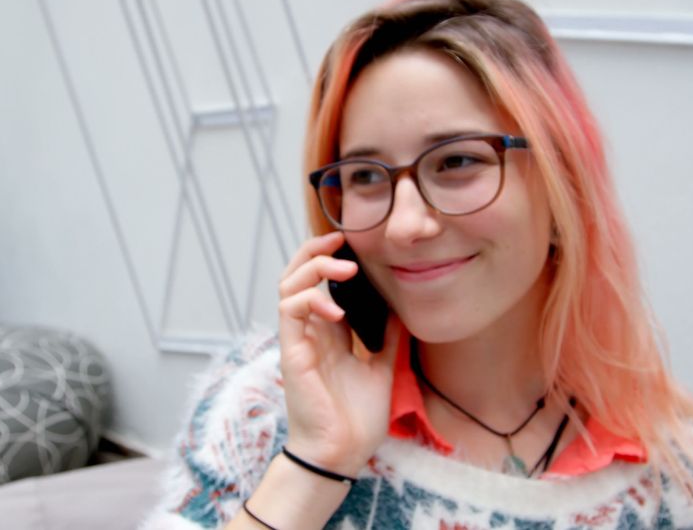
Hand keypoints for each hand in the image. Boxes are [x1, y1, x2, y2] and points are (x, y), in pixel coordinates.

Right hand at [277, 231, 401, 475]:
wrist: (343, 453)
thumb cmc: (357, 418)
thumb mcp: (382, 368)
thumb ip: (387, 338)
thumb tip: (404, 309)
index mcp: (329, 333)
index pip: (320, 282)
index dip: (330, 258)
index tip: (353, 244)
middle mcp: (310, 331)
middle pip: (296, 275)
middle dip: (314, 250)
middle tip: (339, 239)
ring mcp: (298, 340)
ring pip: (288, 285)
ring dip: (313, 268)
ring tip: (344, 269)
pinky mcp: (292, 352)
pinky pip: (290, 311)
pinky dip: (312, 301)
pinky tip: (337, 312)